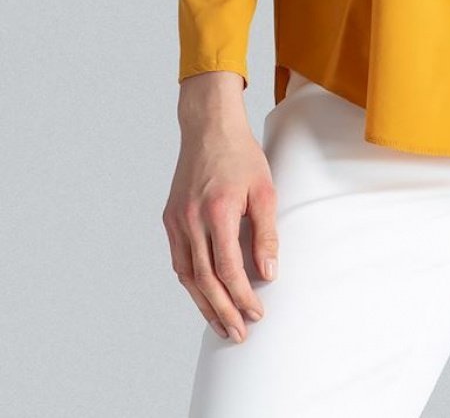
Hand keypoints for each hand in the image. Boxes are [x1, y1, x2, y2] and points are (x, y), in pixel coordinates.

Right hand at [162, 72, 279, 341]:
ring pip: (187, 275)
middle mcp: (191, 219)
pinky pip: (179, 260)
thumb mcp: (264, 189)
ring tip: (222, 325)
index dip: (242, 296)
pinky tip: (204, 296)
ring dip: (204, 304)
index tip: (257, 312)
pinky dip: (191, 283)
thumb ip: (266, 233)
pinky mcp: (170, 219)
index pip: (228, 268)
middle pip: (205, 280)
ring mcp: (176, 220)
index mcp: (218, 211)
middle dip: (222, 311)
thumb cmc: (241, 155)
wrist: (209, 127)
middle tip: (239, 334)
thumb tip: (268, 273)